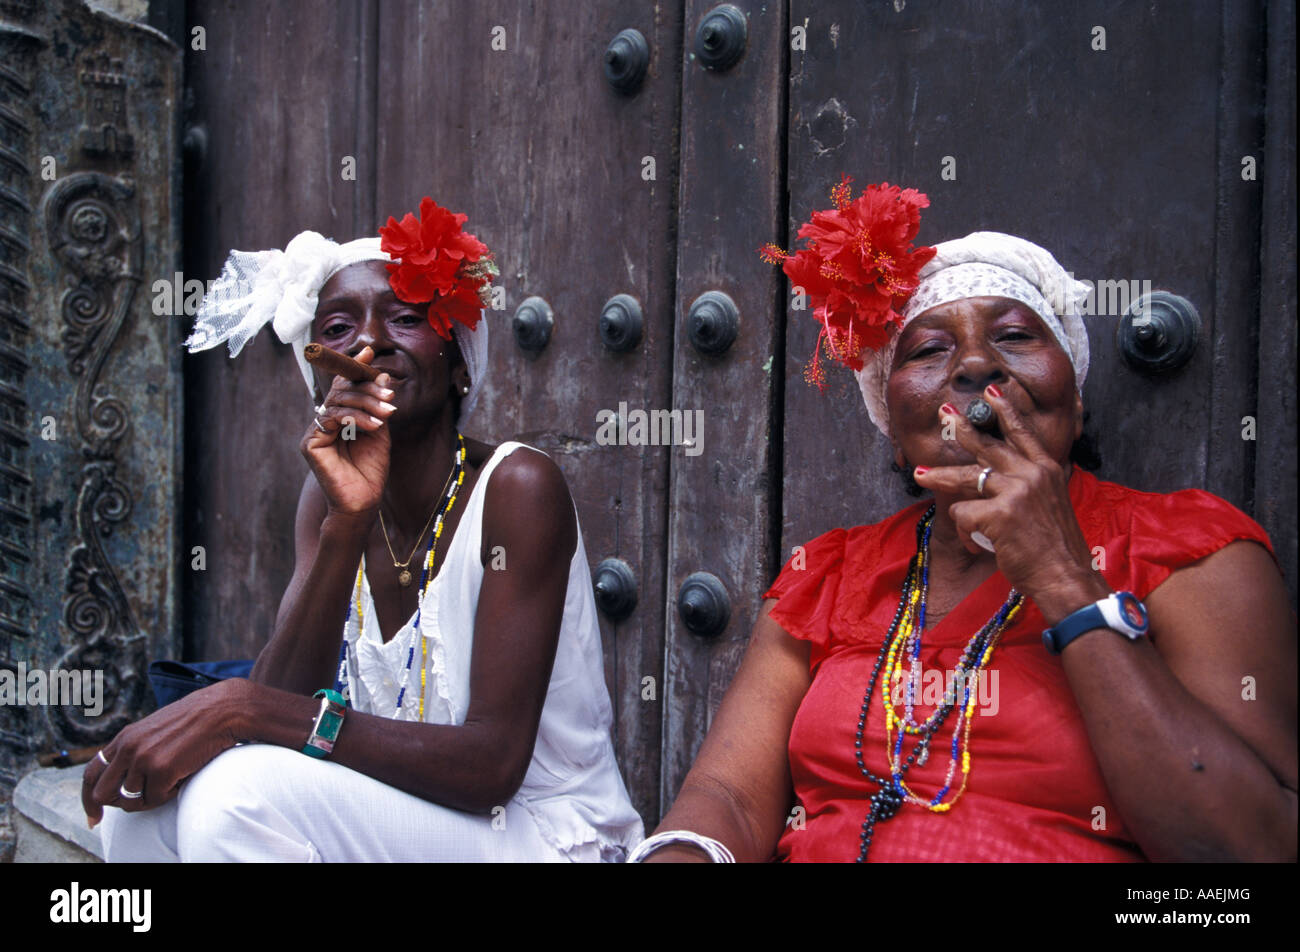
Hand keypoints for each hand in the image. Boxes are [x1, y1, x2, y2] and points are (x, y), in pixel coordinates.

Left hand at [82, 678, 248, 827]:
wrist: (222, 710)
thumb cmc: (194, 721)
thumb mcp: (154, 731)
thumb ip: (135, 750)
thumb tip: (124, 782)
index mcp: (124, 738)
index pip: (91, 773)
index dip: (89, 799)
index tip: (95, 816)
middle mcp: (128, 748)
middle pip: (102, 794)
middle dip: (118, 804)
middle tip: (140, 802)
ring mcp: (143, 759)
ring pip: (130, 801)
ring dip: (150, 798)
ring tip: (171, 780)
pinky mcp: (162, 770)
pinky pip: (156, 799)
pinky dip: (170, 794)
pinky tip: (183, 776)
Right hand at [300, 345, 395, 516]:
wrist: (364, 501)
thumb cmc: (371, 469)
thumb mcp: (379, 430)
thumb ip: (377, 404)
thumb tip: (380, 373)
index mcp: (339, 417)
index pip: (345, 386)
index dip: (355, 368)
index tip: (369, 351)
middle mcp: (324, 421)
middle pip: (342, 390)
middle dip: (368, 388)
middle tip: (390, 395)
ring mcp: (315, 431)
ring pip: (337, 401)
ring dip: (366, 403)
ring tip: (388, 412)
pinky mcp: (310, 443)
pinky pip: (331, 418)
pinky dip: (355, 417)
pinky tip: (373, 425)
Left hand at [912, 383, 1109, 621]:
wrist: (1066, 574)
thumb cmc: (1056, 546)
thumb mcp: (1050, 503)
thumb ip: (1030, 485)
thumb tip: (997, 476)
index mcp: (1046, 469)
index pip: (1021, 432)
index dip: (1005, 409)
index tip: (990, 390)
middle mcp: (1031, 473)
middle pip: (987, 446)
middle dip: (961, 429)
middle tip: (944, 413)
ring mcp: (1015, 491)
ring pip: (965, 477)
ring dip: (939, 477)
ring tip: (920, 474)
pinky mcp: (999, 514)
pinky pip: (964, 515)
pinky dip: (965, 533)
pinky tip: (977, 544)